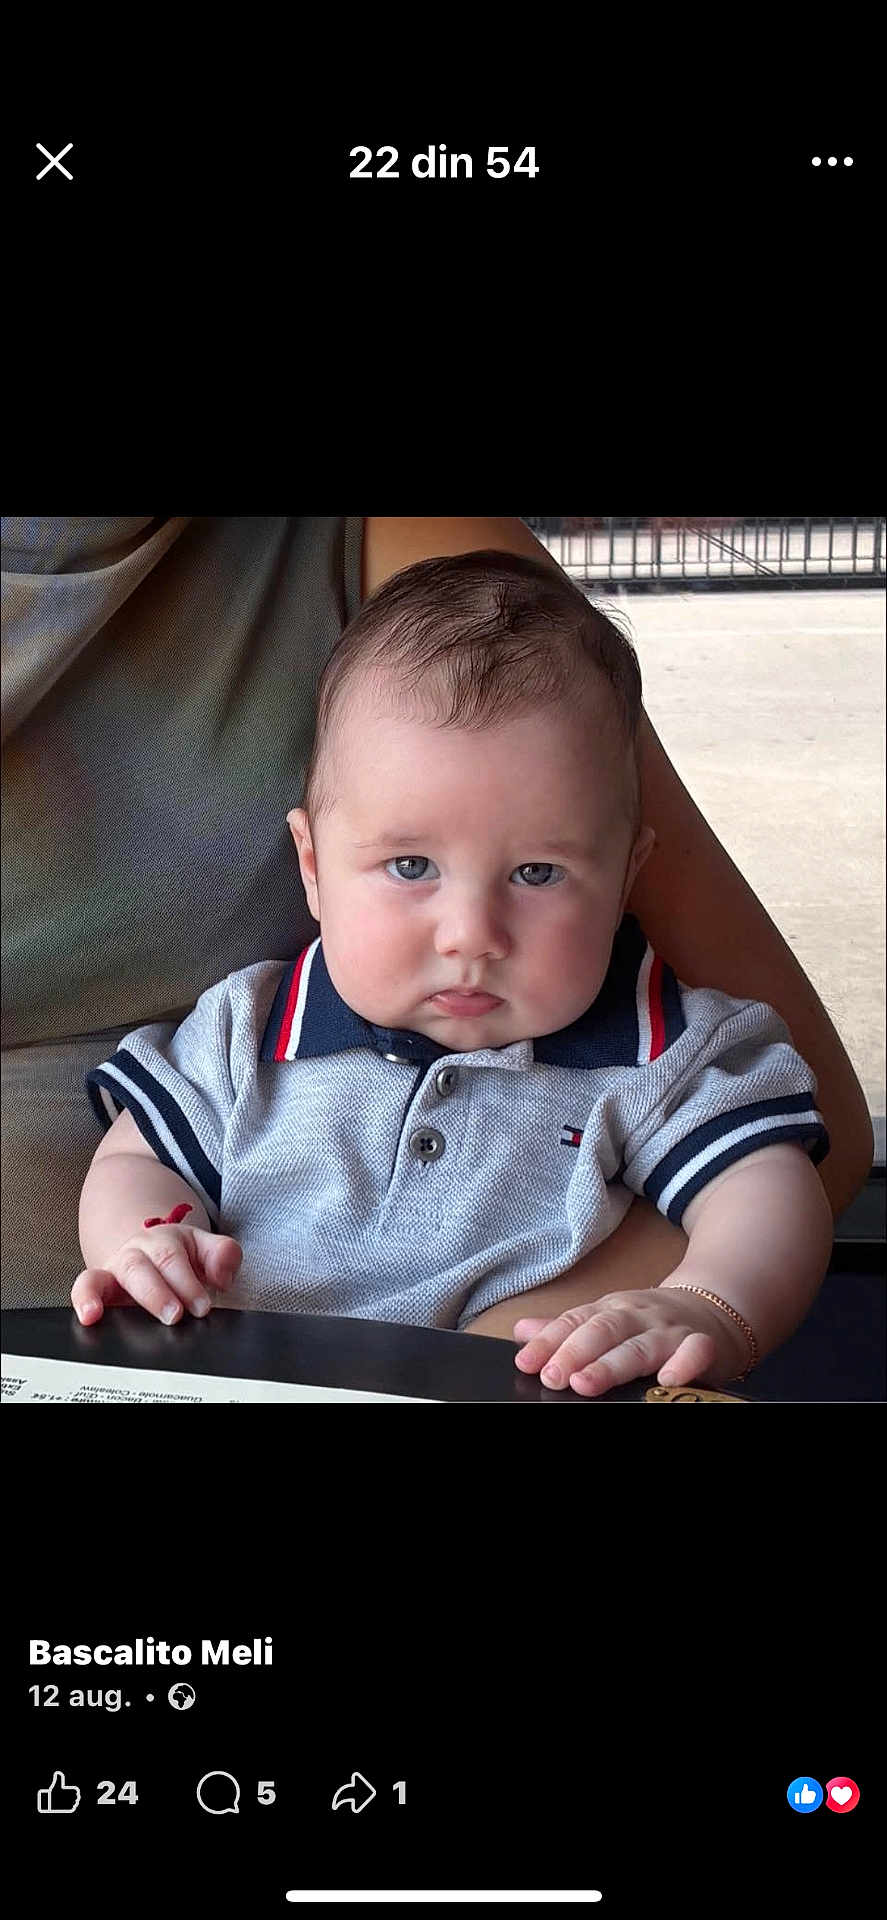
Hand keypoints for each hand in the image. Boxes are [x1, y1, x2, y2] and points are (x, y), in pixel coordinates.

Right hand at [71, 1223, 241, 1325]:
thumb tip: (221, 1275)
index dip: (187, 1283)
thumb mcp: (208, 1251)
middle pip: (139, 1267)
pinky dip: (82, 1300)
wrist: (158, 1257)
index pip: (172, 1259)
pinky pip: (83, 1289)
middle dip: (155, 1293)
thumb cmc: (185, 1260)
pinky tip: (86, 1317)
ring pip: (100, 1275)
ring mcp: (113, 1271)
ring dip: (100, 1296)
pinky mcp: (99, 1290)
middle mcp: (134, 1253)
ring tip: (97, 1315)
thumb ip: (223, 1256)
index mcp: (164, 1241)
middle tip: (174, 1316)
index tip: (201, 1307)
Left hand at [513, 1284, 749, 1396]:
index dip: (548, 1342)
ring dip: (612, 1364)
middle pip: (603, 1330)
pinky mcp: (702, 1343)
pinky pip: (696, 1351)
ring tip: (585, 1383)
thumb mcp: (607, 1318)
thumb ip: (566, 1329)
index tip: (526, 1363)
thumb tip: (521, 1332)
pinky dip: (684, 1363)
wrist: (712, 1308)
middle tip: (552, 1376)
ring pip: (640, 1345)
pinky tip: (667, 1380)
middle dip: (575, 1352)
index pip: (574, 1322)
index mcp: (611, 1309)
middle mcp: (638, 1316)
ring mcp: (669, 1330)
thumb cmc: (651, 1322)